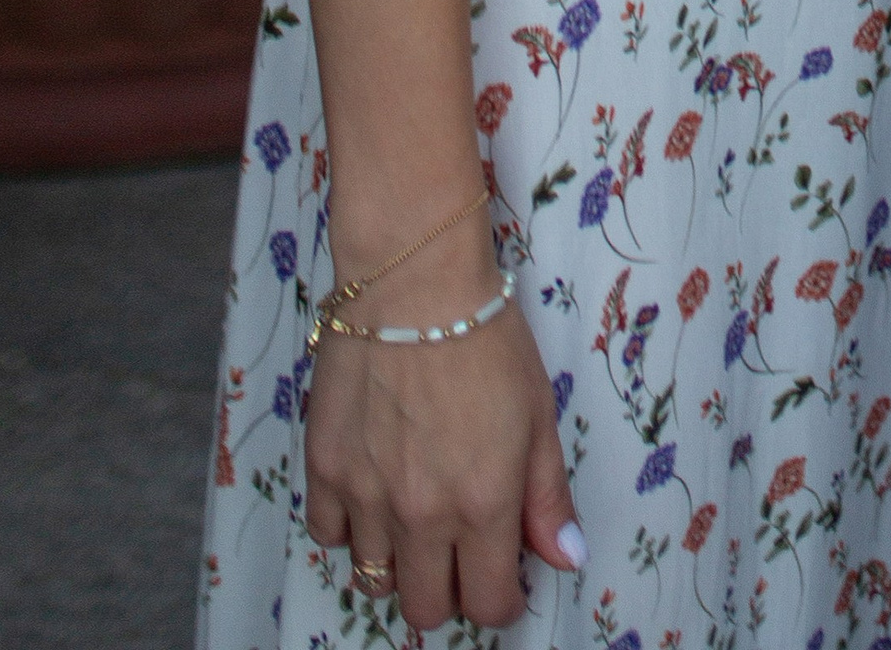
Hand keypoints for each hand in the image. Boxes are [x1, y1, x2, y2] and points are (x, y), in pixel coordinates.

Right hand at [303, 217, 583, 632]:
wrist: (414, 282)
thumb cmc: (487, 338)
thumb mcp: (537, 413)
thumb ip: (548, 496)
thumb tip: (565, 559)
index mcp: (484, 503)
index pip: (488, 603)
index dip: (502, 602)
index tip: (505, 584)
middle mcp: (422, 514)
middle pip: (425, 608)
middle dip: (450, 593)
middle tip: (461, 556)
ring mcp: (367, 496)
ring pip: (374, 580)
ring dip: (399, 564)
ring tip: (416, 526)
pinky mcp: (324, 469)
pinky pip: (328, 536)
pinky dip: (350, 528)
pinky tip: (372, 496)